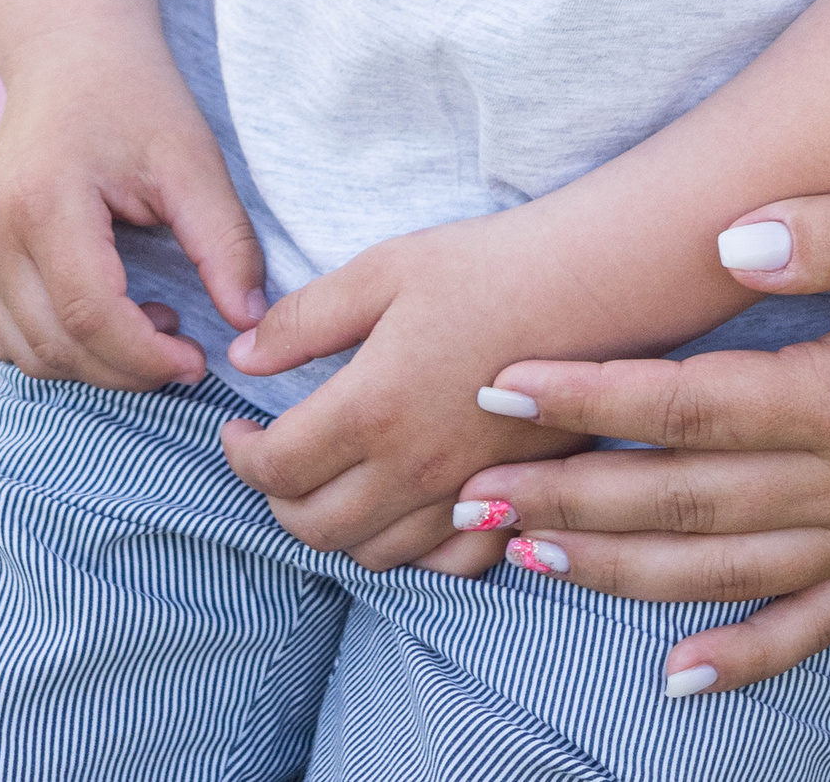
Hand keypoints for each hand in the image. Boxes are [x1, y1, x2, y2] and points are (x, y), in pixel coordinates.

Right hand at [0, 29, 267, 391]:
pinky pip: (6, 340)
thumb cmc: (136, 101)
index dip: (146, 356)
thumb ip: (225, 243)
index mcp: (42, 202)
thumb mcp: (193, 162)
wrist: (71, 56)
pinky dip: (59, 350)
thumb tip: (250, 323)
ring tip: (150, 320)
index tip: (197, 361)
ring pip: (28, 355)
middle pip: (56, 347)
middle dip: (127, 369)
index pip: (89, 316)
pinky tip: (107, 314)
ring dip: (93, 365)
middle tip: (184, 348)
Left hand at [216, 212, 593, 571]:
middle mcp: (412, 468)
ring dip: (335, 529)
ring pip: (373, 555)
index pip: (276, 469)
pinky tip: (403, 513)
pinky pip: (445, 564)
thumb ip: (305, 320)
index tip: (239, 430)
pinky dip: (411, 552)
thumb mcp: (384, 270)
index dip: (240, 456)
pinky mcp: (510, 498)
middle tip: (276, 460)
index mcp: (372, 409)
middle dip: (278, 500)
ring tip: (331, 484)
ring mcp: (462, 492)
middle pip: (314, 527)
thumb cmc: (487, 266)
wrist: (590, 282)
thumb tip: (244, 356)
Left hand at [455, 179, 829, 694]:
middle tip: (469, 490)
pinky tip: (674, 682)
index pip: (690, 403)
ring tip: (523, 556)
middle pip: (683, 501)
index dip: (590, 394)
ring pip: (720, 572)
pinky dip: (737, 662)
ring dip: (615, 568)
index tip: (503, 384)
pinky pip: (806, 630)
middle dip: (568, 496)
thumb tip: (734, 239)